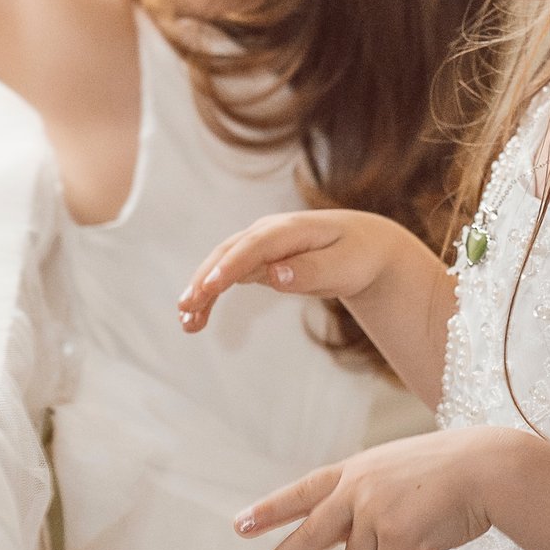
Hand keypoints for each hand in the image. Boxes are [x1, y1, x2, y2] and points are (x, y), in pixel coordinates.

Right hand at [178, 208, 404, 332]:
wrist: (363, 245)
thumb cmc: (357, 256)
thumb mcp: (344, 267)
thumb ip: (310, 271)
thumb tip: (275, 276)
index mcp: (292, 229)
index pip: (256, 246)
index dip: (232, 265)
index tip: (211, 287)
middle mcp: (268, 231)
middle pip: (229, 252)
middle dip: (205, 279)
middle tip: (187, 307)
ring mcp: (258, 244)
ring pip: (221, 264)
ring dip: (200, 290)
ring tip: (186, 321)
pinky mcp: (255, 259)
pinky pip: (226, 276)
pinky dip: (210, 295)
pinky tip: (196, 319)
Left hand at [233, 426, 518, 549]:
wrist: (490, 468)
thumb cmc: (457, 472)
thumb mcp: (403, 476)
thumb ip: (377, 506)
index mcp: (356, 471)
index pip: (303, 491)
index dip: (271, 509)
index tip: (240, 524)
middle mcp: (357, 489)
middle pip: (308, 534)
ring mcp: (375, 511)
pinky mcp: (397, 535)